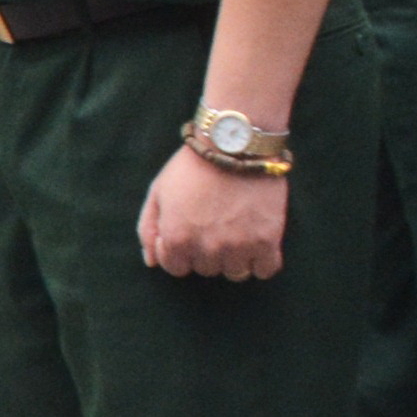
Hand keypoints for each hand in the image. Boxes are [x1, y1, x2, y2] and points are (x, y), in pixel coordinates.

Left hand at [137, 145, 289, 280]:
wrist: (234, 144)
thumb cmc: (192, 166)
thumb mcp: (158, 191)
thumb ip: (148, 228)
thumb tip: (151, 261)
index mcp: (176, 238)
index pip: (176, 268)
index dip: (181, 251)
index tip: (190, 231)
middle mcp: (207, 248)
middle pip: (207, 269)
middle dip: (207, 251)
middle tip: (214, 223)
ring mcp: (238, 246)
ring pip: (235, 273)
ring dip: (234, 257)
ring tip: (236, 230)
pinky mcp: (267, 240)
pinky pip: (266, 270)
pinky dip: (262, 261)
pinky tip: (257, 243)